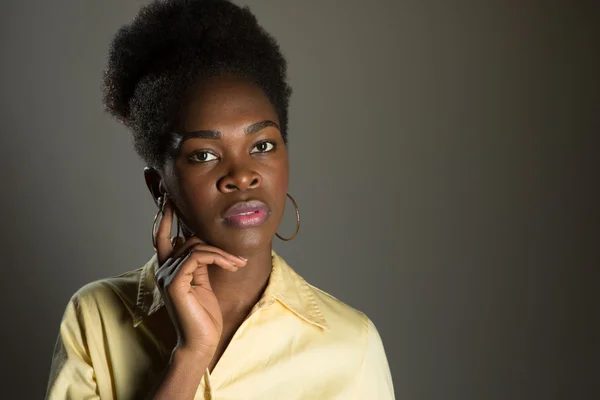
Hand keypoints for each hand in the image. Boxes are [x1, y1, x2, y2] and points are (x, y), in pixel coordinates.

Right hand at [154, 196, 246, 358]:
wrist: (200, 341)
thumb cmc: (204, 315)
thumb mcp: (202, 281)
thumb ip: (198, 262)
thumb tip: (199, 243)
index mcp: (169, 269)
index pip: (162, 237)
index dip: (164, 218)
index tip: (167, 199)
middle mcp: (164, 270)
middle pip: (182, 238)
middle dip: (200, 234)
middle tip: (218, 241)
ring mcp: (167, 276)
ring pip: (195, 246)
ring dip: (222, 253)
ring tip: (239, 266)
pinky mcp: (176, 283)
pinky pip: (198, 256)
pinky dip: (218, 257)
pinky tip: (232, 267)